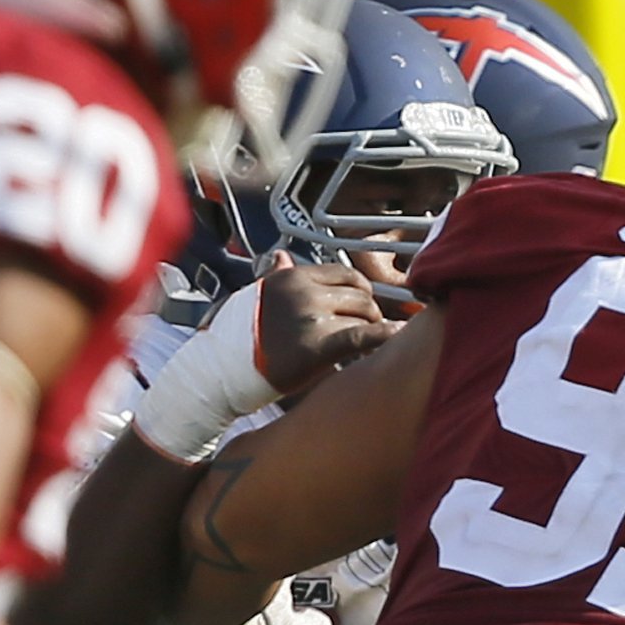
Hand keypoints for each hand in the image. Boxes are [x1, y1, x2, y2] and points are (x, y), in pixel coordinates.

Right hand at [252, 254, 401, 395]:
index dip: (362, 290)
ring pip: (365, 317)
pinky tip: (401, 338)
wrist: (223, 367)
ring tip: (366, 345)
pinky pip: (365, 337)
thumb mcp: (256, 294)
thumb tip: (282, 256)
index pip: (346, 273)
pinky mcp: (318, 346)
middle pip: (361, 296)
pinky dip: (388, 336)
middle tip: (368, 330)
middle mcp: (304, 292)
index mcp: (292, 276)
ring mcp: (312, 317)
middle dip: (370, 313)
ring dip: (373, 331)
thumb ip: (277, 276)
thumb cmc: (241, 335)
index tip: (366, 304)